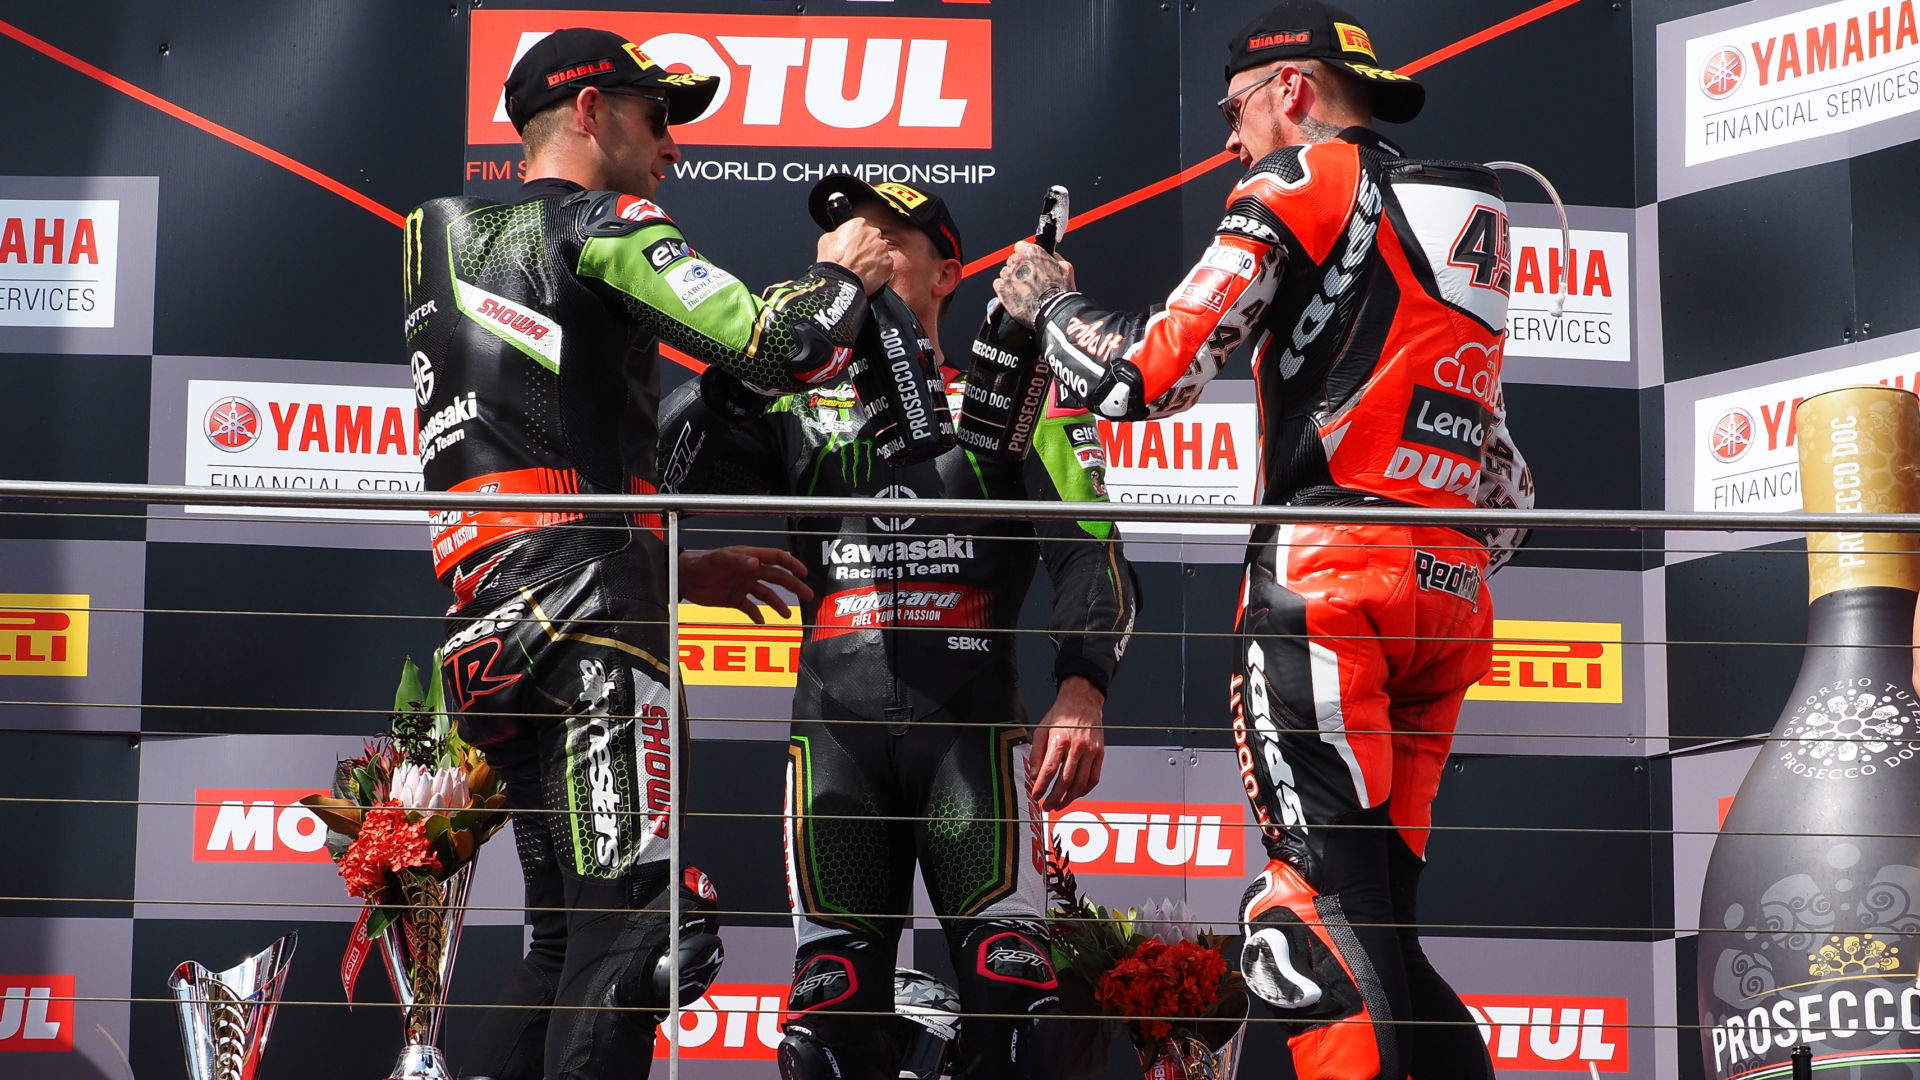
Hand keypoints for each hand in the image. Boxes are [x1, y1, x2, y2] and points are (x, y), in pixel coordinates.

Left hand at [677, 546, 812, 622]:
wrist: (683, 578)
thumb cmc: (700, 564)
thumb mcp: (718, 560)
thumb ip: (737, 561)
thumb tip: (756, 563)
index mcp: (749, 557)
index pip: (776, 558)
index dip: (792, 564)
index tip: (804, 573)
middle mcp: (749, 571)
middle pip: (777, 578)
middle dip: (793, 586)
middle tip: (807, 594)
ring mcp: (743, 585)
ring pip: (766, 595)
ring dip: (778, 604)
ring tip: (787, 615)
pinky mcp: (734, 599)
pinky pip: (750, 608)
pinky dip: (758, 616)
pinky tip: (763, 622)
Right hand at [816, 219, 892, 294]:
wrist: (839, 280)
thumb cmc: (832, 261)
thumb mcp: (827, 239)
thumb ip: (839, 234)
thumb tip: (841, 236)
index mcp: (859, 225)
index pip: (862, 228)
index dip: (857, 239)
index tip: (854, 247)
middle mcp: (874, 234)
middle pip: (874, 239)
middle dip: (868, 248)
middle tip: (858, 258)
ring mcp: (883, 249)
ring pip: (881, 252)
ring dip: (874, 259)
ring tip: (862, 268)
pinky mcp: (888, 264)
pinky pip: (885, 266)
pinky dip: (879, 270)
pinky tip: (868, 274)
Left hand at [993, 242, 1075, 327]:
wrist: (1052, 311)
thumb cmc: (1060, 291)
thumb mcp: (1066, 268)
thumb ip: (1055, 259)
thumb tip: (1052, 257)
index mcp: (1033, 253)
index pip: (1020, 247)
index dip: (1025, 255)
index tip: (1028, 262)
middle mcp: (1018, 261)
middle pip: (1012, 260)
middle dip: (1018, 267)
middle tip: (1027, 278)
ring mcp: (1009, 275)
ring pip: (1005, 272)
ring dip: (1011, 279)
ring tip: (1022, 289)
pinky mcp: (1002, 289)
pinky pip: (998, 284)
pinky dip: (1004, 289)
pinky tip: (1014, 294)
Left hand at [1027, 676, 1104, 811]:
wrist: (1082, 702)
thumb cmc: (1061, 716)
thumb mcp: (1042, 730)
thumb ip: (1036, 753)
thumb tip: (1033, 775)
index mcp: (1060, 740)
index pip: (1050, 770)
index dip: (1042, 786)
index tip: (1036, 796)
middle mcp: (1077, 747)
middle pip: (1065, 780)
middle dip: (1055, 797)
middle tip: (1047, 806)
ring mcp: (1091, 752)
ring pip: (1081, 783)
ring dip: (1069, 798)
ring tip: (1059, 805)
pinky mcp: (1100, 754)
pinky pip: (1093, 778)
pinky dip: (1084, 790)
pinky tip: (1075, 795)